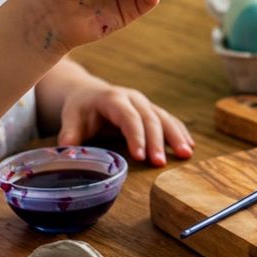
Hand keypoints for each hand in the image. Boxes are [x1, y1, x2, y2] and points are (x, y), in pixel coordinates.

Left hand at [56, 78, 193, 165]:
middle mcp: (134, 99)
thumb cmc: (80, 109)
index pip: (129, 117)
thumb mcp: (71, 118)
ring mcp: (146, 104)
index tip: (140, 156)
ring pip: (164, 118)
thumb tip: (67, 153)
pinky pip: (169, 120)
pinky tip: (189, 145)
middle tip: (161, 164)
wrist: (89, 93)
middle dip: (157, 141)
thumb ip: (70, 134)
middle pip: (150, 119)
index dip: (136, 136)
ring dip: (176, 136)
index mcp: (113, 99)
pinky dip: (180, 132)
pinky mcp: (152, 111)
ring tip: (185, 154)